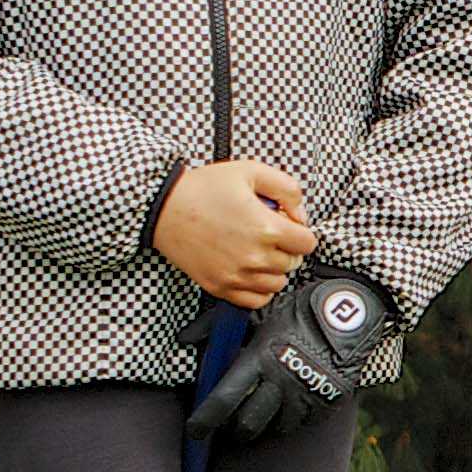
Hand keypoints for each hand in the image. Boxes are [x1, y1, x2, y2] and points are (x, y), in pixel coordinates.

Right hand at [152, 157, 319, 308]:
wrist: (164, 208)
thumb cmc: (203, 188)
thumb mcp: (251, 171)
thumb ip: (287, 189)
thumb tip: (301, 214)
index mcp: (266, 228)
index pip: (308, 243)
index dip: (300, 230)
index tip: (287, 224)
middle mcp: (254, 257)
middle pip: (293, 263)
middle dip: (287, 247)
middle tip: (268, 233)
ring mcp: (237, 276)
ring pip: (278, 284)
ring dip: (274, 268)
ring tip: (258, 250)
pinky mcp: (221, 287)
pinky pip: (257, 301)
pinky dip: (260, 288)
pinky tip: (251, 270)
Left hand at [191, 264, 396, 442]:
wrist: (350, 311)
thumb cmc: (298, 309)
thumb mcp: (256, 312)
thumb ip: (216, 327)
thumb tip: (184, 340)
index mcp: (260, 359)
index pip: (224, 399)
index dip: (205, 420)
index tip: (195, 430)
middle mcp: (282, 383)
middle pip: (248, 425)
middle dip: (235, 426)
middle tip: (232, 418)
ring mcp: (306, 396)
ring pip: (275, 428)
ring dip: (265, 421)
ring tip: (263, 406)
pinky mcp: (327, 403)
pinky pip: (302, 423)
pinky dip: (291, 416)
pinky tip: (288, 401)